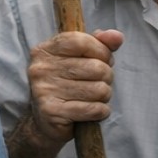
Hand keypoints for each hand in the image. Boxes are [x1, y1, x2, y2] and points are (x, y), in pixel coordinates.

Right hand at [24, 29, 124, 147]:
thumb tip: (117, 36)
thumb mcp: (79, 58)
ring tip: (95, 97)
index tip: (104, 59)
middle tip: (99, 82)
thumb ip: (99, 44)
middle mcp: (41, 69)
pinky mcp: (53, 113)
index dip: (101, 50)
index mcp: (45, 50)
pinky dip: (101, 111)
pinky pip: (93, 109)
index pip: (81, 41)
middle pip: (95, 67)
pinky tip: (93, 111)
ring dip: (104, 95)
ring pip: (98, 89)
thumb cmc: (66, 85)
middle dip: (107, 76)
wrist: (45, 121)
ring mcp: (44, 91)